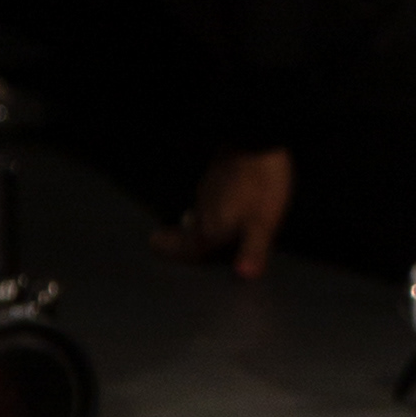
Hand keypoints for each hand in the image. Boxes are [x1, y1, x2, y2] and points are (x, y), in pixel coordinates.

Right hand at [160, 148, 295, 277]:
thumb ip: (253, 251)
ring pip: (200, 211)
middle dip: (181, 238)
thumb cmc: (260, 186)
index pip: (187, 245)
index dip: (171, 249)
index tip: (153, 244)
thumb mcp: (263, 223)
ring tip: (193, 225)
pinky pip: (209, 196)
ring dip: (196, 221)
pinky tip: (218, 202)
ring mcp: (210, 187)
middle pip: (191, 230)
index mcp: (211, 227)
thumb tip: (245, 276)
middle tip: (166, 240)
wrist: (257, 139)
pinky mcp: (220, 171)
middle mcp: (205, 209)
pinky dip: (209, 205)